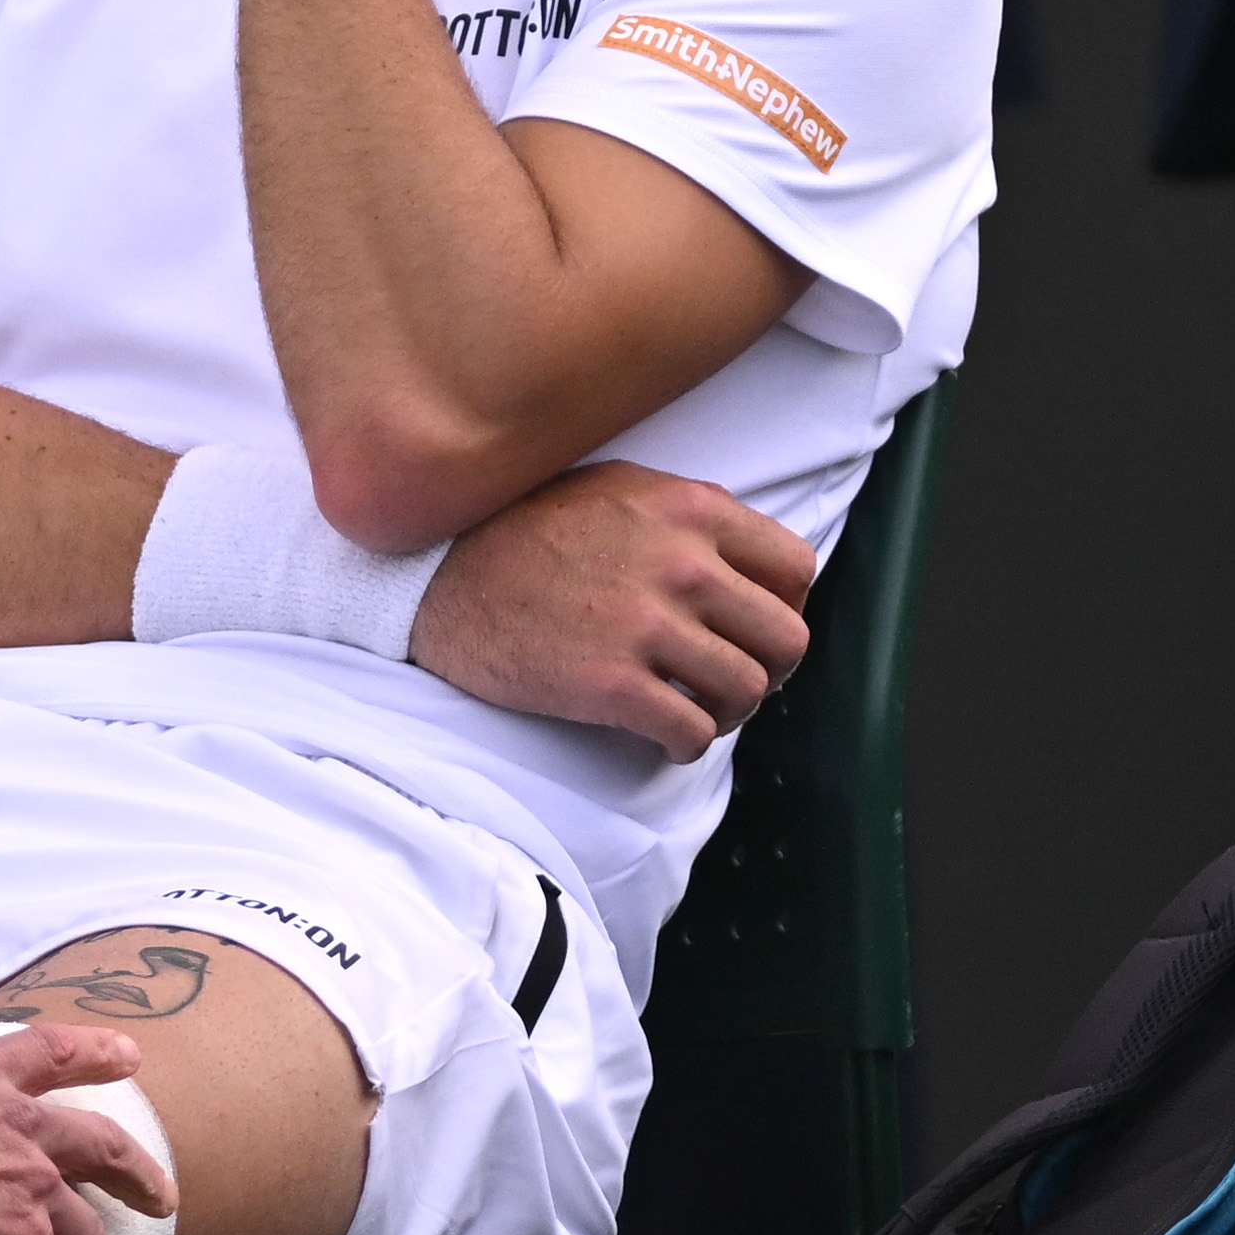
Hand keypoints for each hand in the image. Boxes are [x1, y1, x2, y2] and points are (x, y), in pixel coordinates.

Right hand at [415, 461, 818, 756]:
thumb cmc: (523, 528)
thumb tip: (743, 560)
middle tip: (733, 679)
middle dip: (769, 669)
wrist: (437, 574)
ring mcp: (647, 626)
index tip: (755, 628)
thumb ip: (687, 517)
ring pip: (747, 692)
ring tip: (694, 708)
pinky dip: (686, 745)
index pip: (797, 569)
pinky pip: (692, 734)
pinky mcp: (611, 685)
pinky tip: (660, 736)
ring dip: (728, 711)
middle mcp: (682, 564)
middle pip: (787, 639)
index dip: (785, 608)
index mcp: (691, 509)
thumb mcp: (616, 488)